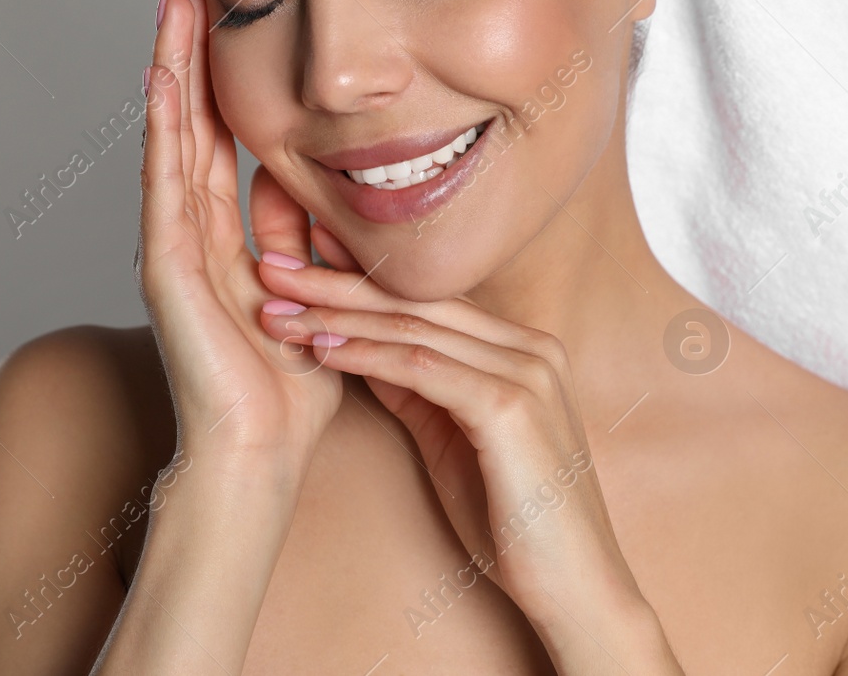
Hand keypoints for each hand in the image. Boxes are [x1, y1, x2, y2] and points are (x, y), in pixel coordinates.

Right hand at [137, 0, 341, 469]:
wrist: (262, 452)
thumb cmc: (289, 386)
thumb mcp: (312, 288)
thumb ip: (303, 237)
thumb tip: (303, 182)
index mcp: (225, 236)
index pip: (221, 137)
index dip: (223, 75)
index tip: (229, 12)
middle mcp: (191, 232)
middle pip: (189, 121)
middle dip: (189, 50)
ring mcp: (172, 245)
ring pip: (171, 136)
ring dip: (172, 67)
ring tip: (173, 2)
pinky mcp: (166, 266)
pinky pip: (166, 183)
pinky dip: (166, 128)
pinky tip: (165, 78)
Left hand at [253, 254, 679, 670]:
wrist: (575, 586)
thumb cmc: (514, 523)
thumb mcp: (452, 441)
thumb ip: (416, 389)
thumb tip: (356, 346)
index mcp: (523, 349)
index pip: (429, 300)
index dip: (360, 279)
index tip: (302, 261)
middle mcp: (530, 347)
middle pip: (417, 301)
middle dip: (338, 282)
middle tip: (272, 265)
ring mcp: (527, 372)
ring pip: (415, 327)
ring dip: (338, 314)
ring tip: (278, 307)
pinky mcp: (511, 406)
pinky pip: (423, 367)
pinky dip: (366, 355)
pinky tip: (320, 348)